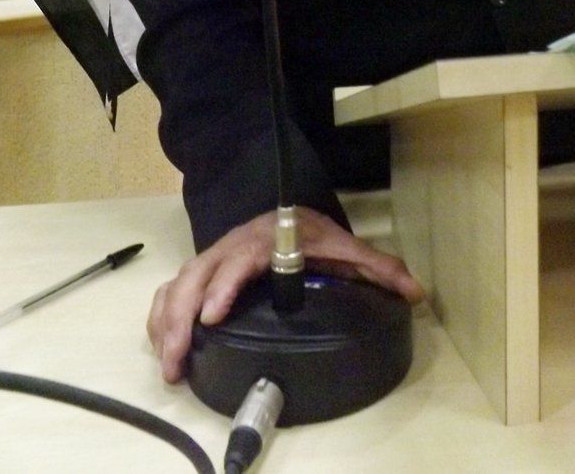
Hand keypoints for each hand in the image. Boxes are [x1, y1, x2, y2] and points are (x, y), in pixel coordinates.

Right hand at [147, 208, 423, 381]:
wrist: (285, 211)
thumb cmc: (314, 233)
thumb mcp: (347, 248)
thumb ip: (379, 269)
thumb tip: (414, 292)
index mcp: (265, 240)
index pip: (240, 259)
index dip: (225, 285)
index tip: (211, 316)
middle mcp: (231, 246)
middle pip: (197, 275)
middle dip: (182, 317)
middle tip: (177, 358)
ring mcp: (212, 258)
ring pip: (178, 283)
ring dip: (167, 322)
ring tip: (167, 363)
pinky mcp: (201, 273)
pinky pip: (171, 289)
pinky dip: (160, 315)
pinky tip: (160, 345)